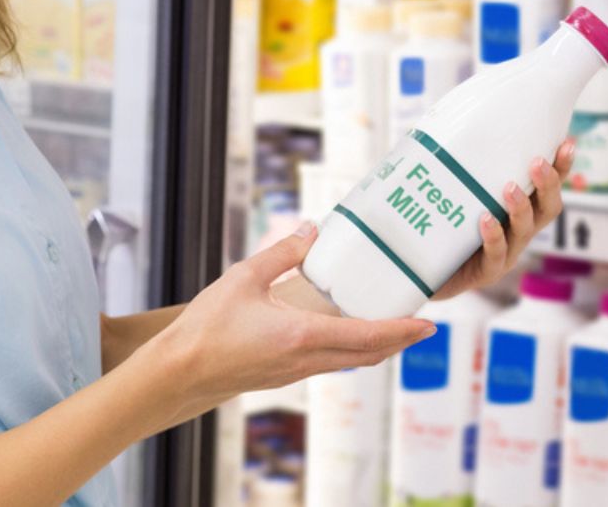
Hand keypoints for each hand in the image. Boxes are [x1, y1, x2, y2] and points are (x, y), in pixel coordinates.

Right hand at [145, 223, 435, 422]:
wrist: (179, 372)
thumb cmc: (207, 326)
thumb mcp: (244, 277)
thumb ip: (282, 253)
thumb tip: (312, 230)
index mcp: (302, 335)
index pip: (367, 336)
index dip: (402, 331)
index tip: (428, 324)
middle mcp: (306, 360)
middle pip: (368, 355)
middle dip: (398, 341)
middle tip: (420, 325)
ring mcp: (296, 373)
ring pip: (349, 362)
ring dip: (374, 346)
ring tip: (389, 324)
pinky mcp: (283, 377)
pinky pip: (328, 363)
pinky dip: (348, 349)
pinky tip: (343, 331)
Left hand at [431, 139, 573, 299]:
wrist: (418, 273)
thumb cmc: (438, 224)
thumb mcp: (451, 190)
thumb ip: (458, 163)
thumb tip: (449, 119)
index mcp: (516, 210)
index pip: (546, 186)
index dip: (560, 167)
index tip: (566, 143)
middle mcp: (517, 232)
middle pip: (547, 209)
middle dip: (548, 184)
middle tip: (537, 162)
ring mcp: (505, 254)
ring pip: (525, 232)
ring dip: (520, 208)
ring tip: (509, 187)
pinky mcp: (485, 273)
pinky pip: (496, 256)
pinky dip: (494, 237)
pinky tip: (485, 220)